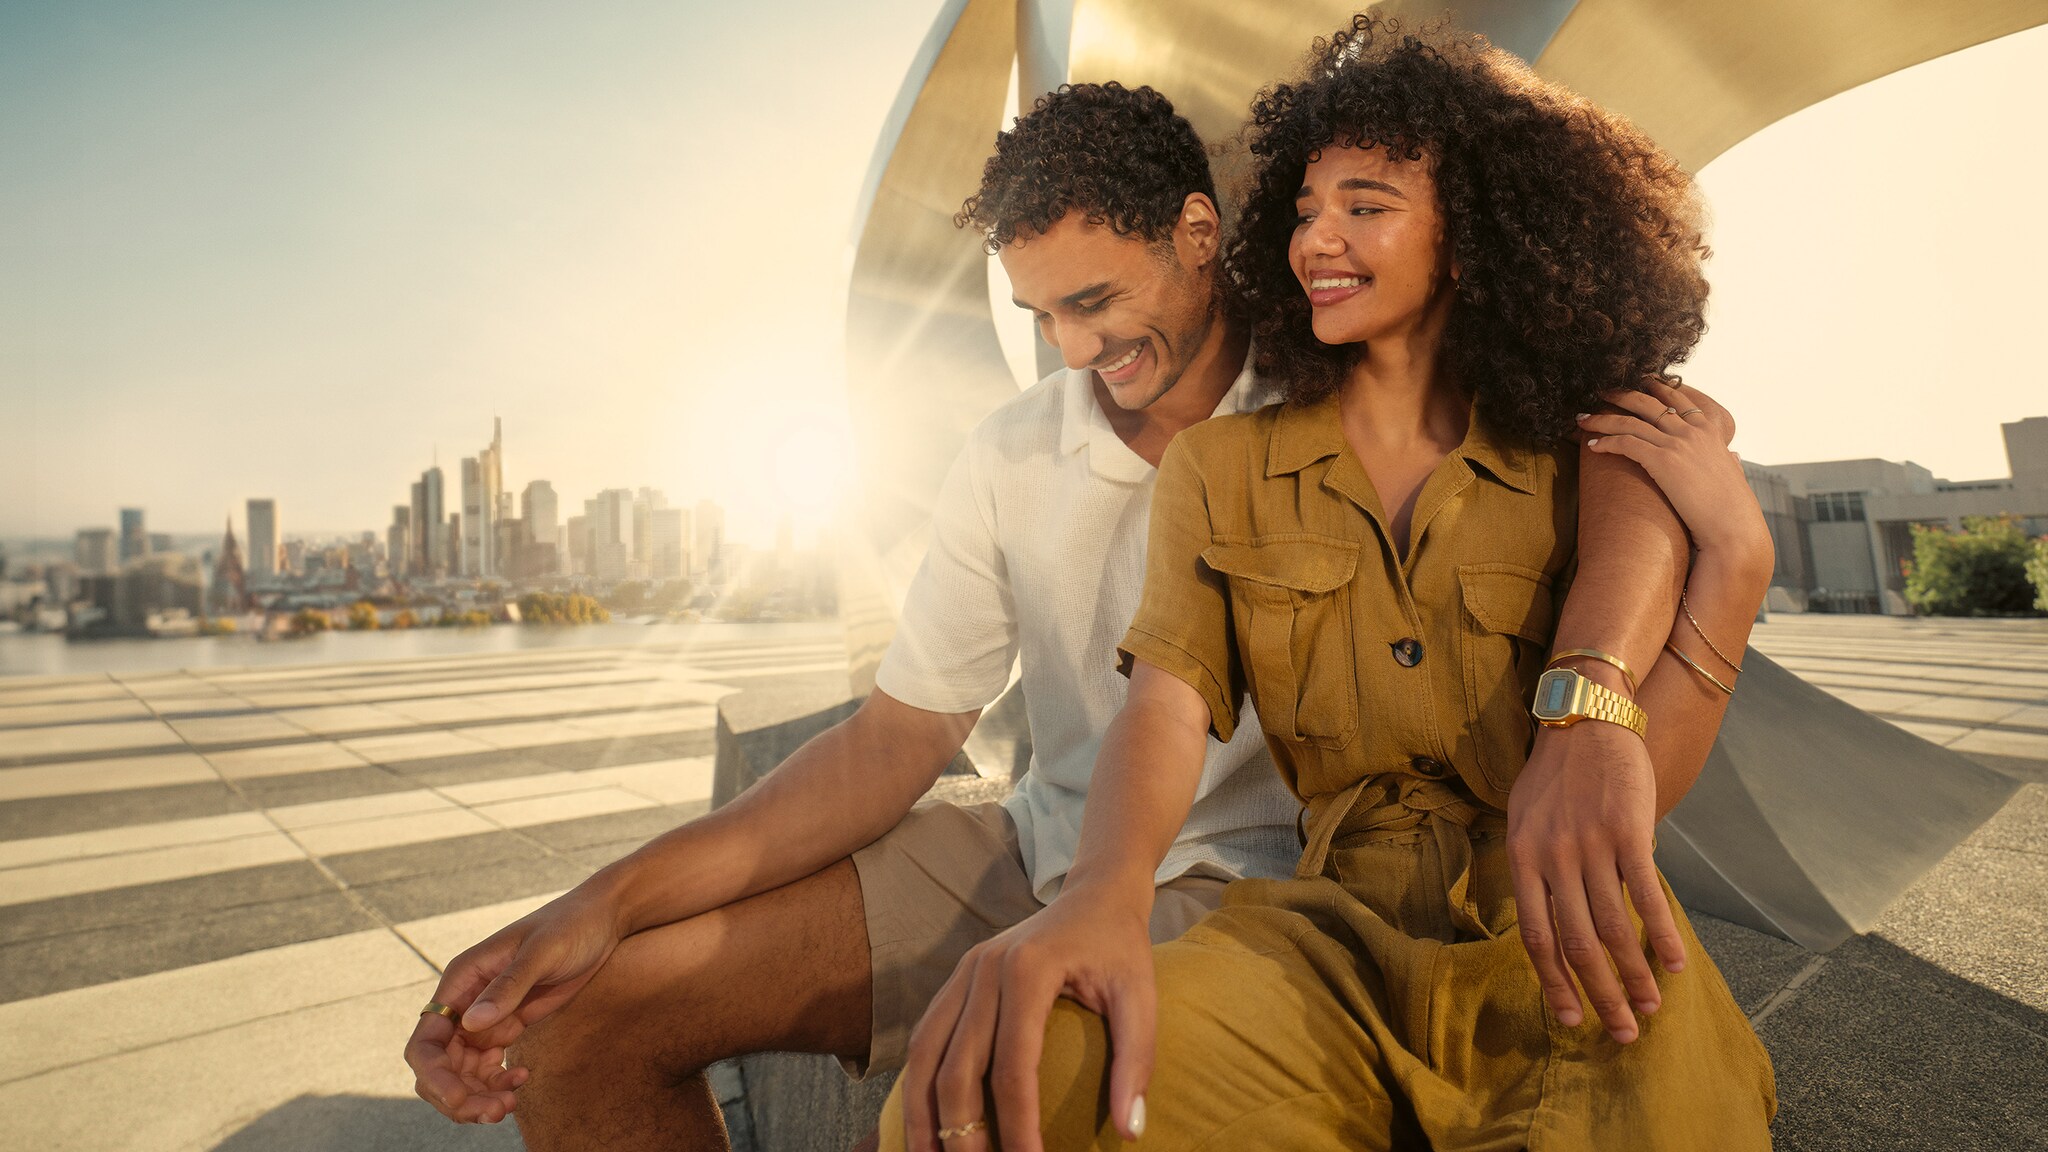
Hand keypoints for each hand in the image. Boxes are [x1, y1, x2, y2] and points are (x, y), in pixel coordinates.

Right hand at [404, 887, 623, 1122]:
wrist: (601, 921)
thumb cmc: (570, 926)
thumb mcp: (542, 952)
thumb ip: (509, 986)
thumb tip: (471, 1023)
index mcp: (462, 980)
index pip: (427, 1039)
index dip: (434, 1074)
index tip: (459, 1098)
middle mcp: (465, 1001)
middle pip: (441, 1065)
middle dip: (459, 1095)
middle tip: (497, 1111)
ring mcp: (486, 1016)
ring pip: (463, 1072)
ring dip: (478, 1095)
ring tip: (510, 1105)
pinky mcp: (509, 1025)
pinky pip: (488, 1066)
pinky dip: (498, 1083)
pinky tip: (523, 1081)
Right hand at [898, 885, 1154, 1151]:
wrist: (1094, 895)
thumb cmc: (1120, 949)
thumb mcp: (1142, 997)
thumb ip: (1137, 1061)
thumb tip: (1129, 1132)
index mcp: (1028, 969)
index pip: (1013, 1066)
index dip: (1018, 1125)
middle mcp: (983, 969)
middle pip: (957, 1066)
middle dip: (963, 1132)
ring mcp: (962, 972)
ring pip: (923, 1054)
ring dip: (922, 1115)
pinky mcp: (955, 980)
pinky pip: (924, 1038)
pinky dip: (919, 1084)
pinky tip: (927, 1123)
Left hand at [1507, 719, 1684, 1043]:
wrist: (1585, 720)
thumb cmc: (1553, 777)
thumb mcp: (1523, 822)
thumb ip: (1535, 873)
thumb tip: (1549, 924)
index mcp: (1521, 860)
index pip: (1536, 937)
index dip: (1554, 984)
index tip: (1572, 1020)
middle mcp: (1552, 858)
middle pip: (1577, 944)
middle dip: (1601, 995)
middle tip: (1621, 1033)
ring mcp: (1590, 845)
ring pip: (1613, 927)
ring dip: (1635, 975)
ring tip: (1651, 1008)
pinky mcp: (1628, 831)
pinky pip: (1646, 894)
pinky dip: (1662, 934)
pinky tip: (1675, 963)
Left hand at [1576, 380, 1768, 559]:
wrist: (1734, 527)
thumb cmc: (1733, 507)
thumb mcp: (1734, 473)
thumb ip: (1730, 460)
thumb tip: (1733, 455)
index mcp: (1709, 430)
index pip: (1677, 396)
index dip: (1653, 386)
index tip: (1635, 382)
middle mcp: (1692, 431)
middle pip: (1648, 402)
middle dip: (1621, 394)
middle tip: (1601, 392)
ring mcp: (1678, 444)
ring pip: (1631, 421)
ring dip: (1602, 418)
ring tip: (1582, 418)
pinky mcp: (1663, 461)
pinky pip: (1626, 443)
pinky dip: (1606, 442)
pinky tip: (1592, 445)